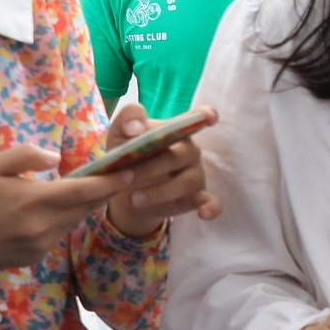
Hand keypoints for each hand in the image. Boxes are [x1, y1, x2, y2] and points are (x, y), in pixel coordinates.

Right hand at [0, 145, 123, 305]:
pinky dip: (62, 221)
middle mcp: (44, 226)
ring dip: (83, 207)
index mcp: (35, 200)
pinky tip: (52, 212)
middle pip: (86, 208)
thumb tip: (56, 158)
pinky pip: (57, 235)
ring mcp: (41, 245)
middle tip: (120, 177)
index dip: (110, 182)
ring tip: (90, 190)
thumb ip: (26, 157)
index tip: (130, 171)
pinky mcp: (35, 257)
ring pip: (73, 222)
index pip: (84, 191)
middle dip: (104, 193)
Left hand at [102, 105, 221, 238]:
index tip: (210, 116)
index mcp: (175, 130)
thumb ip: (126, 122)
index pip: (195, 119)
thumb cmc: (126, 158)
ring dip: (160, 191)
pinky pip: (211, 201)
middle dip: (151, 168)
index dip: (205, 115)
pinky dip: (210, 207)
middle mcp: (190, 150)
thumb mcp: (119, 137)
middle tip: (126, 178)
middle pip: (178, 155)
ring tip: (134, 199)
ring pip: (186, 181)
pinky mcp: (198, 196)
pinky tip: (205, 214)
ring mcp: (196, 173)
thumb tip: (136, 127)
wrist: (125, 192)